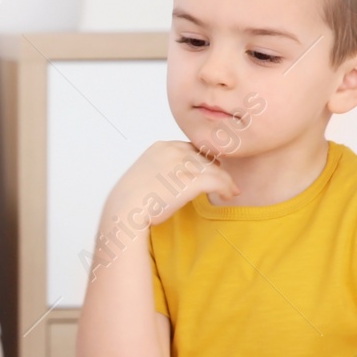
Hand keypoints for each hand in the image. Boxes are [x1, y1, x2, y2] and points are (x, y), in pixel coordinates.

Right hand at [109, 140, 239, 225]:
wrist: (125, 209)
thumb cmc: (131, 198)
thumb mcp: (145, 173)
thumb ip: (162, 168)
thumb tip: (175, 177)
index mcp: (162, 146)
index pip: (191, 148)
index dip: (203, 160)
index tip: (211, 171)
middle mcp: (174, 150)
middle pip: (205, 157)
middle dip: (216, 169)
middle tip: (224, 181)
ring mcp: (182, 164)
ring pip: (215, 169)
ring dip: (225, 180)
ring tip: (230, 190)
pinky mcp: (191, 180)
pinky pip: (218, 181)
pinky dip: (227, 188)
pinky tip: (229, 195)